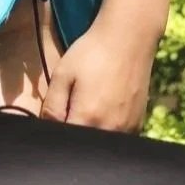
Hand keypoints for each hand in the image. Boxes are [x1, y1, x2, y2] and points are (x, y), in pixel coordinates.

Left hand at [40, 16, 157, 131]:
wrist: (128, 40)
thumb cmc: (92, 54)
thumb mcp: (62, 75)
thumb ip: (52, 106)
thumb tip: (45, 128)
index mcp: (88, 118)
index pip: (65, 141)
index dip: (55, 133)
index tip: (54, 117)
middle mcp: (111, 130)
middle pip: (84, 144)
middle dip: (72, 131)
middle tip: (72, 103)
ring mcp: (129, 129)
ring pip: (101, 142)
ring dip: (90, 129)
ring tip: (90, 101)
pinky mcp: (138, 124)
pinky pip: (117, 137)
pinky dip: (106, 128)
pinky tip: (104, 106)